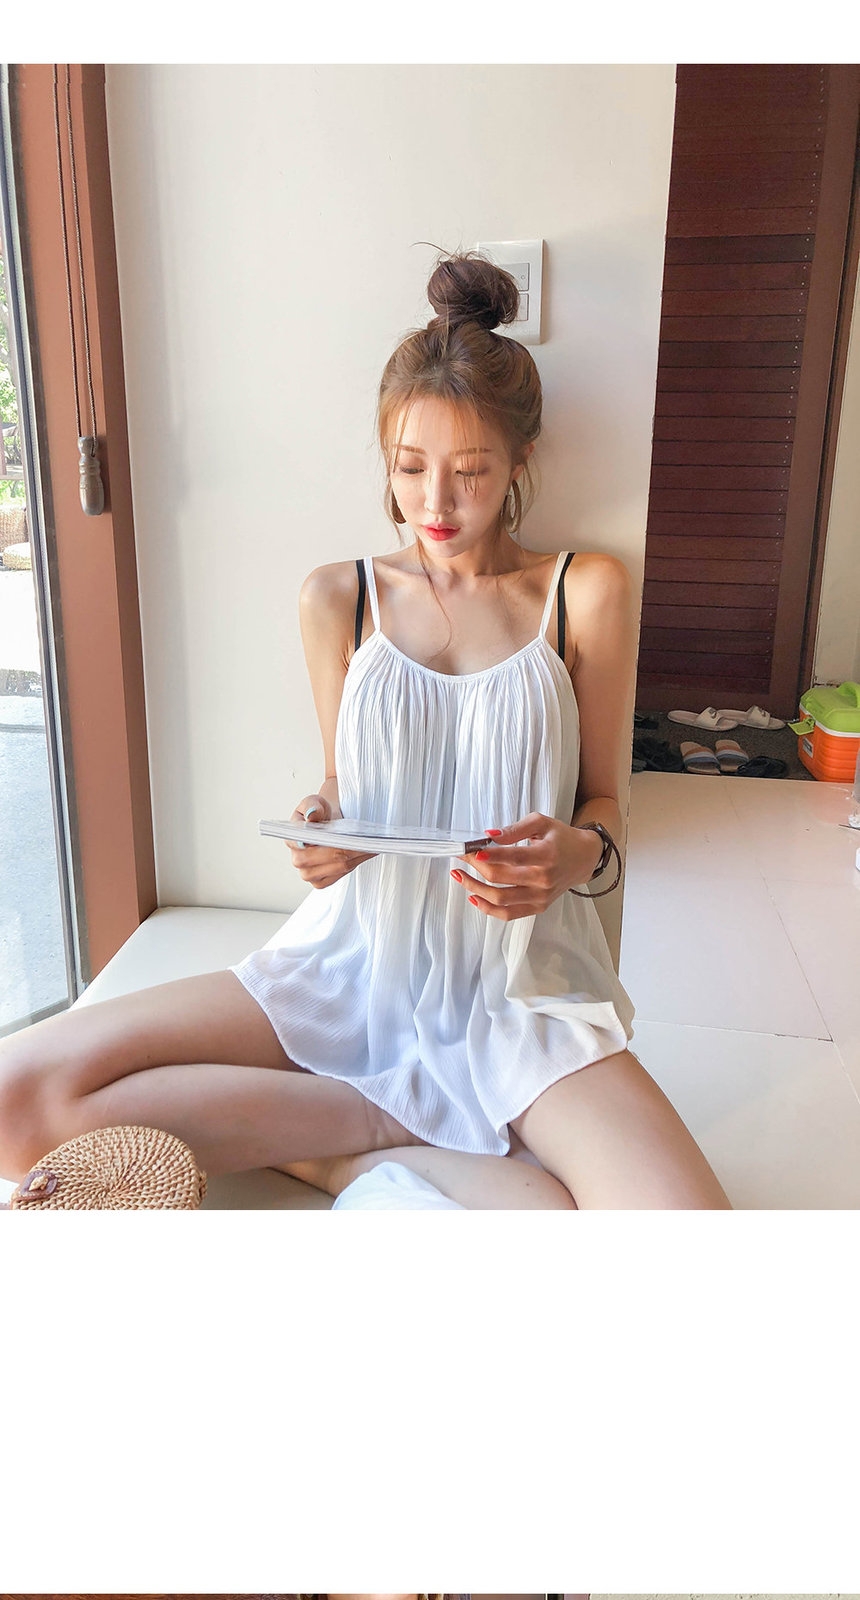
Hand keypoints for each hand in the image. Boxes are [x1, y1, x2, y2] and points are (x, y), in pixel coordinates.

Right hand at [287, 793, 373, 888]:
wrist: (327, 823)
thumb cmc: (319, 814)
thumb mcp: (315, 802)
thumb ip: (312, 806)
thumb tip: (312, 815)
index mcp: (292, 839)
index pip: (306, 843)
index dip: (326, 841)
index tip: (344, 837)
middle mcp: (298, 859)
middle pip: (325, 858)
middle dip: (348, 848)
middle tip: (366, 839)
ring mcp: (308, 873)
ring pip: (337, 867)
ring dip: (356, 856)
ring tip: (369, 844)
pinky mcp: (320, 882)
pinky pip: (339, 876)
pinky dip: (354, 864)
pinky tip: (363, 853)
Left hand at [449, 811, 603, 920]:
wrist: (583, 859)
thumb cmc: (560, 838)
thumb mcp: (541, 823)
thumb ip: (515, 829)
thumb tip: (489, 835)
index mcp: (546, 856)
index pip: (514, 857)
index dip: (490, 855)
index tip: (471, 850)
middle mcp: (544, 879)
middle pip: (501, 878)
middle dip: (475, 867)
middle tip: (462, 856)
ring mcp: (540, 897)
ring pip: (500, 899)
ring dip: (475, 888)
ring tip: (459, 876)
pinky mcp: (538, 907)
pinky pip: (508, 914)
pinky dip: (488, 908)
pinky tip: (474, 896)